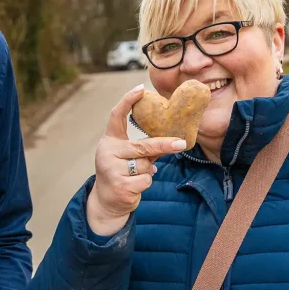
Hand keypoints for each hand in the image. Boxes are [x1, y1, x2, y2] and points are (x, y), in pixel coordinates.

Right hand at [87, 85, 186, 234]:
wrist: (107, 201)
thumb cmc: (121, 173)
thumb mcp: (128, 157)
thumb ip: (144, 148)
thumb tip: (172, 140)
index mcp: (110, 141)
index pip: (116, 116)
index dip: (127, 101)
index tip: (140, 89)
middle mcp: (107, 152)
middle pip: (142, 145)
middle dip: (164, 145)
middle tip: (181, 143)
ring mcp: (112, 169)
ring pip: (146, 165)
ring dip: (147, 172)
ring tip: (134, 176)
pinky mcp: (120, 185)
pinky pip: (146, 179)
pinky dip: (145, 183)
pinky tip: (134, 186)